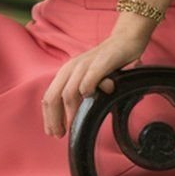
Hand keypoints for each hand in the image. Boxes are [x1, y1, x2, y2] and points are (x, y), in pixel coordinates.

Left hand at [42, 18, 154, 137]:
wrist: (125, 40)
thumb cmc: (107, 63)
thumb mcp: (88, 78)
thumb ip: (80, 94)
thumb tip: (73, 118)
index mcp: (66, 74)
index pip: (49, 97)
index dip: (49, 117)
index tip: (54, 133)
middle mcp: (71, 69)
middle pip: (53, 97)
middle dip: (54, 118)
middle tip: (60, 134)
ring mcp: (85, 65)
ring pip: (69, 92)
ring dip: (70, 112)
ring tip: (74, 125)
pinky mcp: (101, 62)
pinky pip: (89, 79)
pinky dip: (87, 91)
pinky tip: (90, 99)